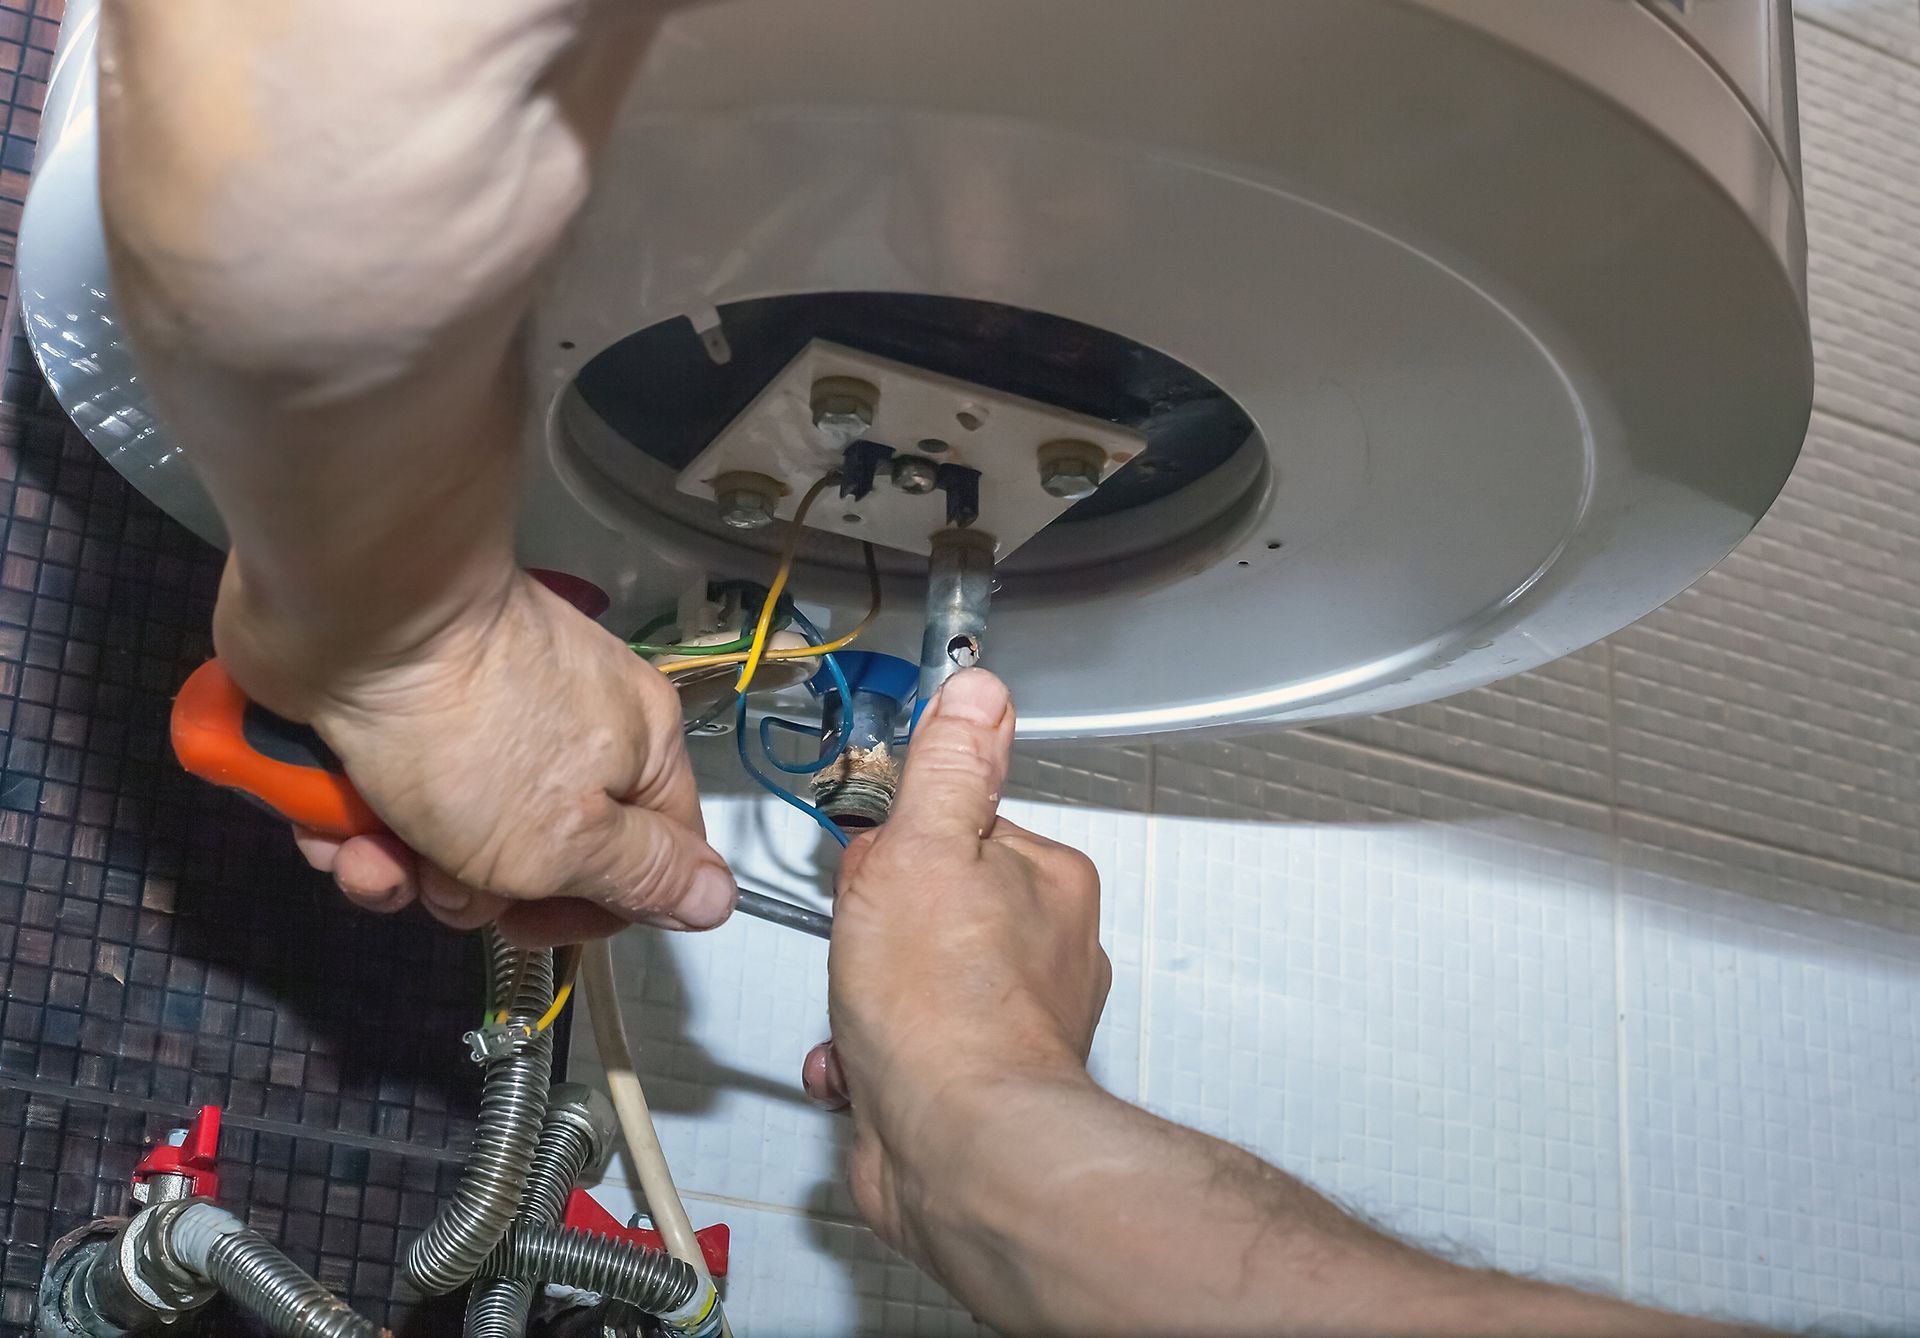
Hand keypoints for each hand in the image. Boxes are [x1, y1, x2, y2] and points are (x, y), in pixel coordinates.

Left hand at [221, 568, 735, 945]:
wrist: (349, 615)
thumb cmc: (474, 731)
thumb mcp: (571, 836)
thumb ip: (646, 877)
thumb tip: (720, 902)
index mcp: (634, 751)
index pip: (649, 857)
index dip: (596, 908)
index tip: (534, 922)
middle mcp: (565, 735)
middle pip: (537, 864)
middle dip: (474, 894)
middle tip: (442, 877)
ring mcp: (476, 726)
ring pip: (447, 846)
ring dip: (400, 872)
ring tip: (366, 849)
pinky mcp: (397, 722)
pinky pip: (388, 810)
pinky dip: (355, 831)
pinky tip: (330, 827)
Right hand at [801, 671, 1110, 1252]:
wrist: (955, 1148)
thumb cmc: (944, 1005)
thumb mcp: (925, 847)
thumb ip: (948, 767)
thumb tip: (978, 690)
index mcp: (1045, 882)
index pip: (956, 829)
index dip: (898, 846)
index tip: (877, 868)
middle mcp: (1043, 950)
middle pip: (926, 904)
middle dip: (874, 929)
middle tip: (866, 948)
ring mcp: (1009, 1023)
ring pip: (906, 981)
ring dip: (860, 1000)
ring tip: (861, 1017)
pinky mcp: (973, 1085)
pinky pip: (899, 1050)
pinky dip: (863, 1059)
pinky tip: (857, 1067)